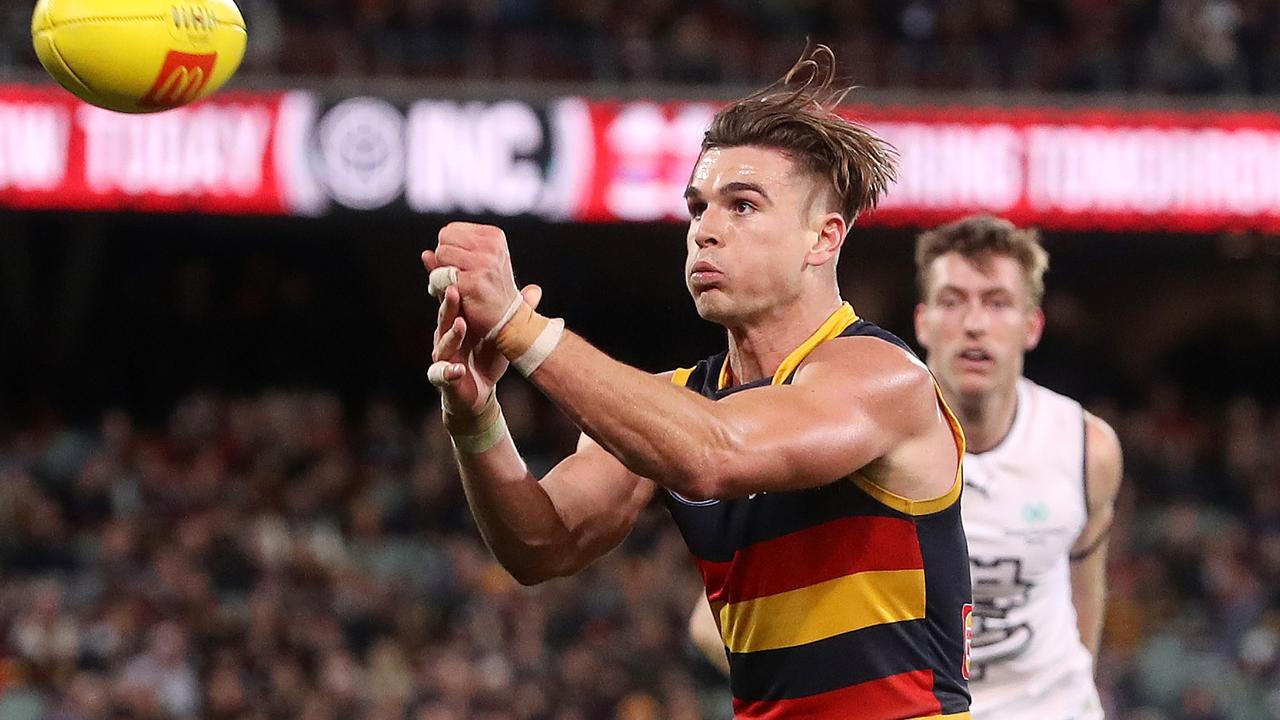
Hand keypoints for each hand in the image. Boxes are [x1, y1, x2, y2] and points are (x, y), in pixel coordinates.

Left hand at [426, 222, 521, 339]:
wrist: (508, 319)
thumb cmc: (490, 291)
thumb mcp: (478, 265)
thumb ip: (453, 254)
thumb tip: (425, 254)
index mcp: (494, 236)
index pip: (451, 229)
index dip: (449, 248)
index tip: (463, 265)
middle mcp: (492, 246)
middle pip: (445, 238)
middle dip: (444, 257)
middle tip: (458, 275)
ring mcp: (483, 263)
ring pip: (441, 254)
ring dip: (442, 272)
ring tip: (458, 285)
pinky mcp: (473, 282)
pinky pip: (440, 275)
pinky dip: (442, 286)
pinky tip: (457, 294)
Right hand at [427, 264, 542, 416]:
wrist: (476, 393)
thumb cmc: (485, 357)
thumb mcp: (501, 334)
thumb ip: (514, 312)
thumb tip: (535, 289)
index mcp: (458, 322)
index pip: (453, 300)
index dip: (449, 283)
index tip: (447, 265)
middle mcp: (446, 336)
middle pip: (445, 317)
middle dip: (448, 304)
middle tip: (453, 289)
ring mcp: (443, 357)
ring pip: (443, 344)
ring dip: (452, 334)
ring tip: (461, 324)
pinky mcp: (443, 378)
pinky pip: (441, 374)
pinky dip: (447, 372)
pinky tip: (456, 370)